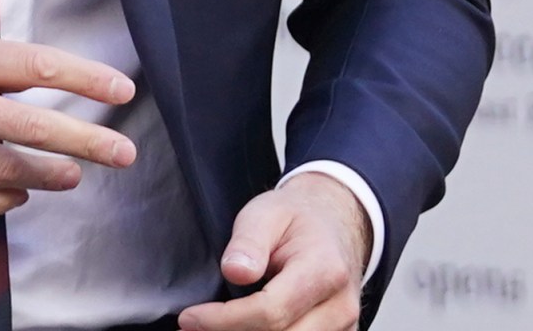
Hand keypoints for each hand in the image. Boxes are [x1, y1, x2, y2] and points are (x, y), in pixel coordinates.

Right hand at [0, 26, 137, 216]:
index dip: (84, 80)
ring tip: (71, 176)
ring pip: (5, 170)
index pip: (35, 65)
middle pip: (32, 125)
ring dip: (46, 175)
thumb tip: (26, 79)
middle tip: (123, 153)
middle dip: (86, 141)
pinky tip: (16, 198)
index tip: (121, 91)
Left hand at [177, 172, 370, 330]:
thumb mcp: (265, 213)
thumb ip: (249, 241)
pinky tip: (238, 330)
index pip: (271, 310)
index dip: (225, 320)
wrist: (334, 224)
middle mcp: (340, 306)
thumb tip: (234, 272)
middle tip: (191, 328)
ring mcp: (343, 327)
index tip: (190, 317)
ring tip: (210, 329)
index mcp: (325, 270)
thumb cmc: (295, 220)